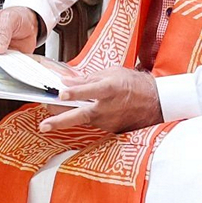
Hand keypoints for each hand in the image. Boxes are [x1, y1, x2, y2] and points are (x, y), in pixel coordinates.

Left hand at [38, 67, 161, 134]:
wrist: (156, 102)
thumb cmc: (134, 84)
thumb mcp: (112, 73)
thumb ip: (88, 78)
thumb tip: (67, 81)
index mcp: (110, 89)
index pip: (90, 90)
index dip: (75, 92)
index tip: (61, 93)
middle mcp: (109, 107)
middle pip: (81, 115)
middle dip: (61, 121)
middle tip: (44, 126)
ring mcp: (109, 121)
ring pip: (82, 120)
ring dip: (65, 119)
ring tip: (48, 120)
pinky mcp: (110, 129)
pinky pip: (91, 123)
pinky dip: (80, 119)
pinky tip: (71, 116)